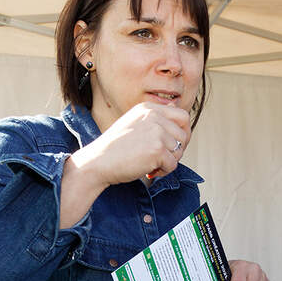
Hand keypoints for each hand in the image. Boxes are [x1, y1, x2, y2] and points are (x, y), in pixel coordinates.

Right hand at [71, 102, 190, 187]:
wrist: (97, 161)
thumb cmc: (114, 147)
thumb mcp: (134, 123)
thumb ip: (154, 118)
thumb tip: (175, 109)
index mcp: (149, 108)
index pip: (182, 115)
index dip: (183, 132)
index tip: (174, 145)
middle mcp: (154, 116)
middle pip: (184, 134)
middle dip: (179, 149)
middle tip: (165, 158)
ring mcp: (157, 132)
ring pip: (179, 151)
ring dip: (168, 162)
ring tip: (151, 165)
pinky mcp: (157, 149)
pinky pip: (172, 165)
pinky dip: (163, 172)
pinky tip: (149, 171)